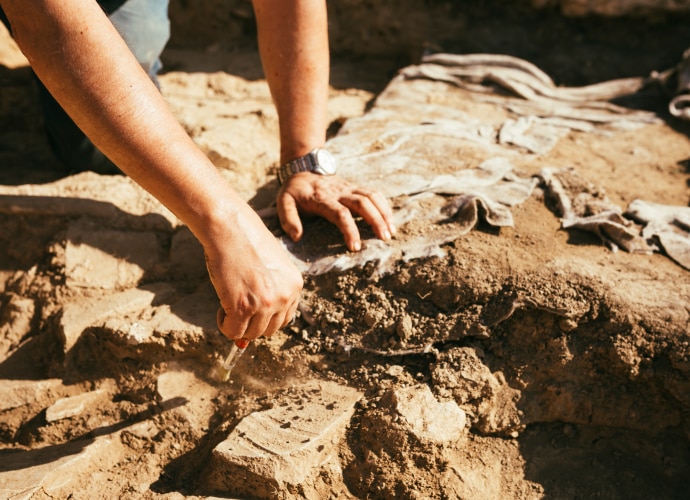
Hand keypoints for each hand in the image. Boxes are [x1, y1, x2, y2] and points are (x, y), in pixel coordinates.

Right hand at [204, 205, 302, 341]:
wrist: (229, 227)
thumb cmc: (245, 241)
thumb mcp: (268, 267)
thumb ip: (267, 293)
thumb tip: (248, 334)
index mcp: (295, 285)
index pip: (285, 318)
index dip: (266, 317)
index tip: (252, 308)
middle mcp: (285, 296)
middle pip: (270, 330)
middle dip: (253, 323)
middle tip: (238, 306)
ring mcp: (265, 303)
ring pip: (252, 333)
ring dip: (238, 325)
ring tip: (228, 305)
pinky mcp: (243, 307)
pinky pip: (234, 332)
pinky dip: (225, 325)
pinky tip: (221, 309)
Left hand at [277, 172, 395, 251]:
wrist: (303, 167)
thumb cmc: (294, 191)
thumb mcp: (283, 202)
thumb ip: (288, 219)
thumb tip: (297, 237)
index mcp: (322, 198)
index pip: (340, 213)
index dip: (350, 230)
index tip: (355, 247)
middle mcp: (339, 191)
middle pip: (363, 203)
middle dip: (375, 220)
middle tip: (384, 239)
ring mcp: (349, 188)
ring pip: (372, 196)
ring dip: (384, 213)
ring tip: (391, 232)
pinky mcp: (355, 187)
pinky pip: (374, 194)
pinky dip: (384, 206)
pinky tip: (390, 221)